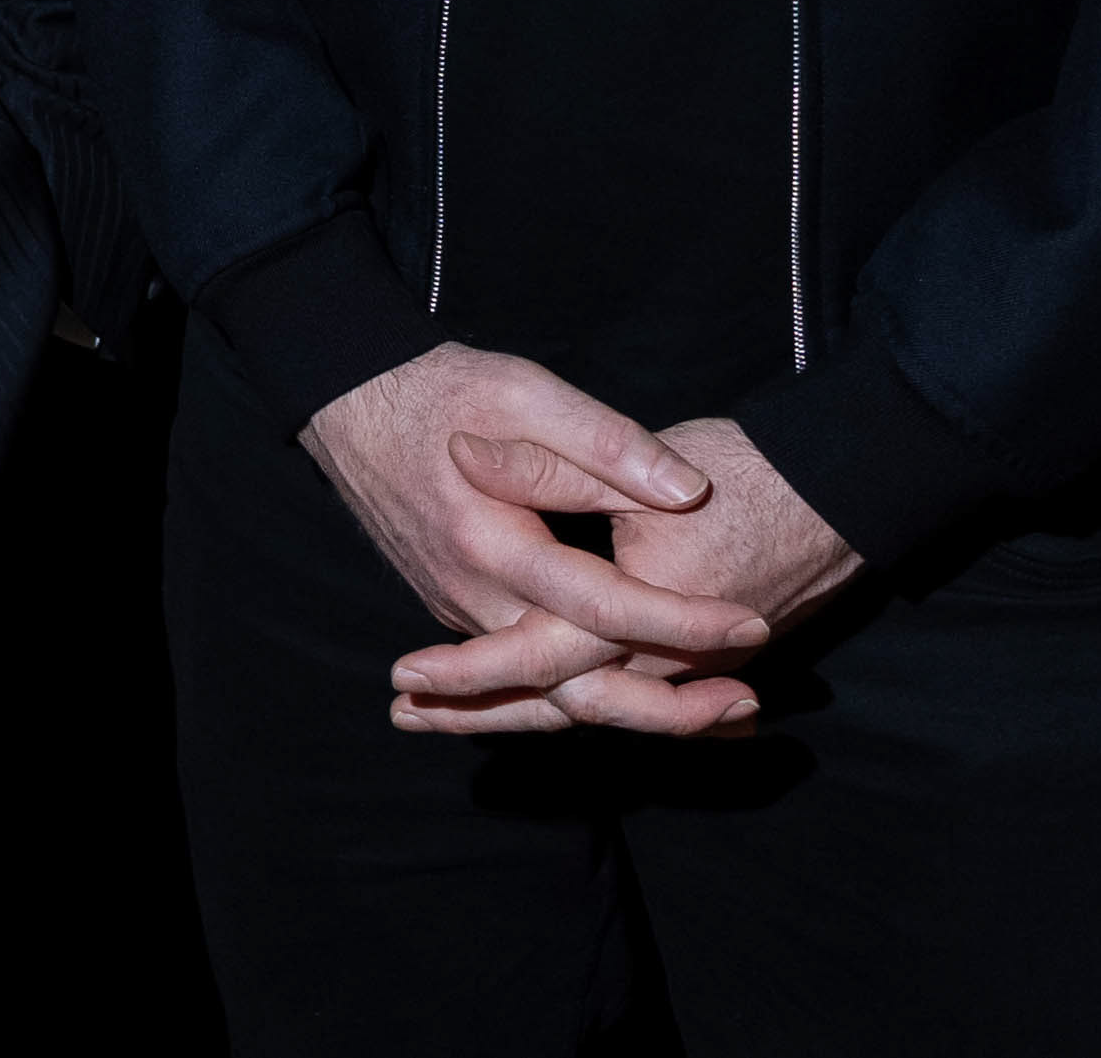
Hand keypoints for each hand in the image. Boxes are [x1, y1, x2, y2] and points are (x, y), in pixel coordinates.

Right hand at [301, 345, 772, 740]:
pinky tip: (646, 687)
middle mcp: (473, 596)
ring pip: (549, 688)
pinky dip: (587, 689)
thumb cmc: (442, 388)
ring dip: (634, 708)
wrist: (348, 401)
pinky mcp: (458, 610)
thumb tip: (686, 491)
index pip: (604, 605)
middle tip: (748, 704)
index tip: (751, 617)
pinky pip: (527, 671)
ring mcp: (460, 611)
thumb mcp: (525, 392)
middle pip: (576, 684)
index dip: (682, 619)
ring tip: (720, 711)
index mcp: (493, 542)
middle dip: (666, 709)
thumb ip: (605, 444)